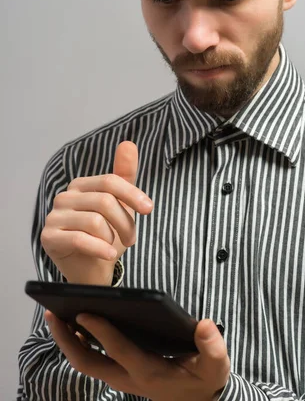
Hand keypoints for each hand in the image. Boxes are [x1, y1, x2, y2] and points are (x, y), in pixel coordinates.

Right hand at [41, 141, 152, 284]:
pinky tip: (109, 254)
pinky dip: (99, 248)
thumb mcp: (120, 203)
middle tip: (132, 238)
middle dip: (125, 222)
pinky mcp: (48, 237)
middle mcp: (64, 197)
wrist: (90, 268)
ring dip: (113, 238)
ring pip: (95, 221)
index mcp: (81, 185)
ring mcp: (54, 217)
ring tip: (115, 247)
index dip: (132, 194)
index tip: (148, 209)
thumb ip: (124, 175)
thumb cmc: (106, 234)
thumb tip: (128, 144)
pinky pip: (79, 239)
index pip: (109, 181)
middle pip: (105, 201)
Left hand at [45, 311, 229, 400]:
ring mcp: (122, 378)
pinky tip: (76, 325)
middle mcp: (129, 378)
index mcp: (149, 373)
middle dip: (67, 340)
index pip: (119, 351)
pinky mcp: (121, 374)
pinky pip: (93, 361)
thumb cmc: (206, 381)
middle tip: (53, 314)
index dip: (101, 331)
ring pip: (86, 363)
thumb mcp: (216, 366)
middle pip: (87, 363)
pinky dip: (80, 344)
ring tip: (57, 316)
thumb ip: (213, 346)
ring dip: (68, 342)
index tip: (84, 312)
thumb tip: (205, 324)